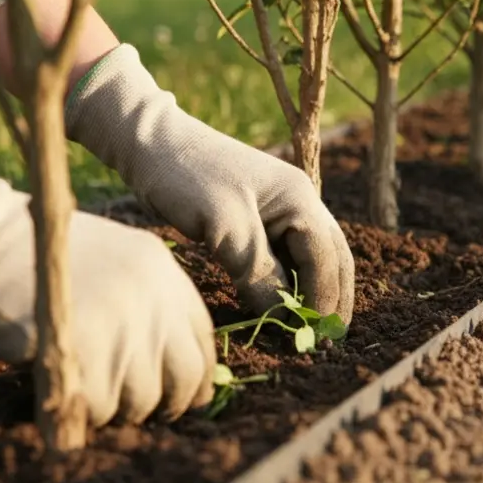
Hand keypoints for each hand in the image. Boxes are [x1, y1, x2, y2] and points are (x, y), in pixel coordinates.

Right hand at [0, 115, 215, 424]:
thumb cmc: (32, 253)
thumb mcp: (112, 261)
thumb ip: (146, 303)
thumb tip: (170, 366)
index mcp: (163, 272)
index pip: (205, 338)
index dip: (197, 375)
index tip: (186, 396)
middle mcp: (153, 298)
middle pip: (185, 375)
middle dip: (168, 403)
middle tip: (141, 411)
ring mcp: (121, 324)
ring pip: (142, 399)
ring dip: (117, 409)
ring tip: (89, 393)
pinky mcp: (84, 350)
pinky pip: (99, 408)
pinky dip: (82, 413)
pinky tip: (65, 392)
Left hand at [65, 45, 354, 323]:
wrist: (149, 141)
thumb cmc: (185, 176)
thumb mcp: (224, 227)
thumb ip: (258, 271)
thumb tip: (286, 317)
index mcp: (299, 198)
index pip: (326, 258)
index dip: (323, 299)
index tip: (316, 339)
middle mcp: (300, 201)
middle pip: (333, 257)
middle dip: (334, 299)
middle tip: (331, 341)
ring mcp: (282, 207)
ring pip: (313, 256)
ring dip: (315, 292)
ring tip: (312, 330)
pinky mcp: (260, 216)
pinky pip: (288, 253)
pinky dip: (291, 281)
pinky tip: (285, 304)